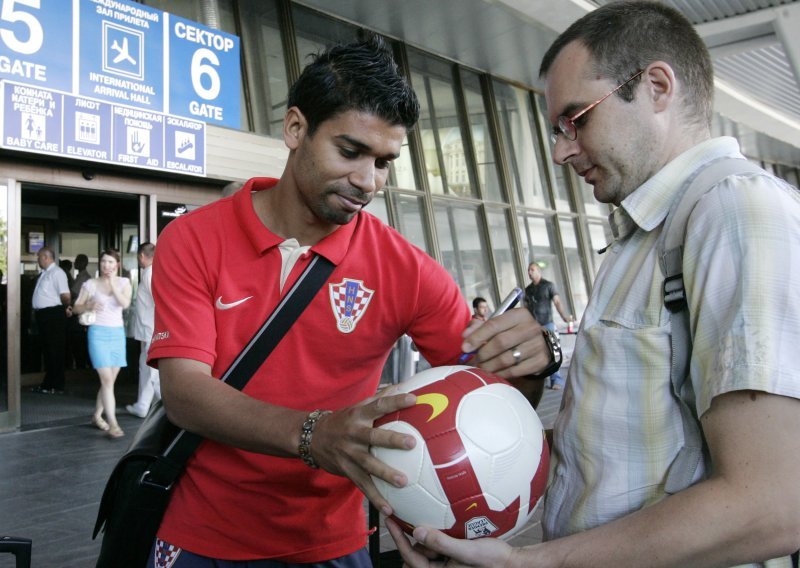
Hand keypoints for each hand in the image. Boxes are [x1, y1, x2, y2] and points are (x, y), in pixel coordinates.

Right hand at [309, 389, 417, 513]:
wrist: (310, 437)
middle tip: (412, 443)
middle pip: (374, 436)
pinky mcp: (346, 470)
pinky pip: (363, 485)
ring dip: (385, 473)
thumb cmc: (342, 420)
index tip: (413, 399)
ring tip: (403, 482)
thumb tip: (403, 387)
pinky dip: (376, 498)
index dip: (395, 401)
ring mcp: (349, 453)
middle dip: (392, 440)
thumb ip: (378, 399)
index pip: (379, 405)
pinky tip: (390, 508)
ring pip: (368, 464)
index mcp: (358, 414)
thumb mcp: (356, 406)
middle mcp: (353, 433)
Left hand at [386, 518, 514, 567]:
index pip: (411, 557)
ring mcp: (447, 564)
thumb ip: (442, 543)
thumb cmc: (494, 561)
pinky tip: (440, 520)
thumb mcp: (467, 551)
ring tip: (422, 514)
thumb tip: (417, 531)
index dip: (398, 539)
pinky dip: (436, 535)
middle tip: (403, 515)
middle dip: (409, 539)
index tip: (391, 520)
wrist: (512, 563)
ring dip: (424, 535)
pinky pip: (439, 545)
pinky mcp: (454, 557)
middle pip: (415, 555)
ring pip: (426, 550)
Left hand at [461, 308, 548, 379]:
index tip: (465, 347)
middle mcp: (531, 328)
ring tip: (481, 368)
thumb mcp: (499, 325)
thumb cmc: (514, 332)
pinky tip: (494, 373)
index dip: (477, 337)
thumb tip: (465, 336)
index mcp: (519, 315)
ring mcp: (538, 345)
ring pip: (506, 359)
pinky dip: (500, 374)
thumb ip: (479, 327)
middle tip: (473, 361)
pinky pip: (515, 371)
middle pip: (500, 342)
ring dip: (489, 366)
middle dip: (483, 354)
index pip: (494, 325)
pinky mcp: (540, 361)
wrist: (540, 344)